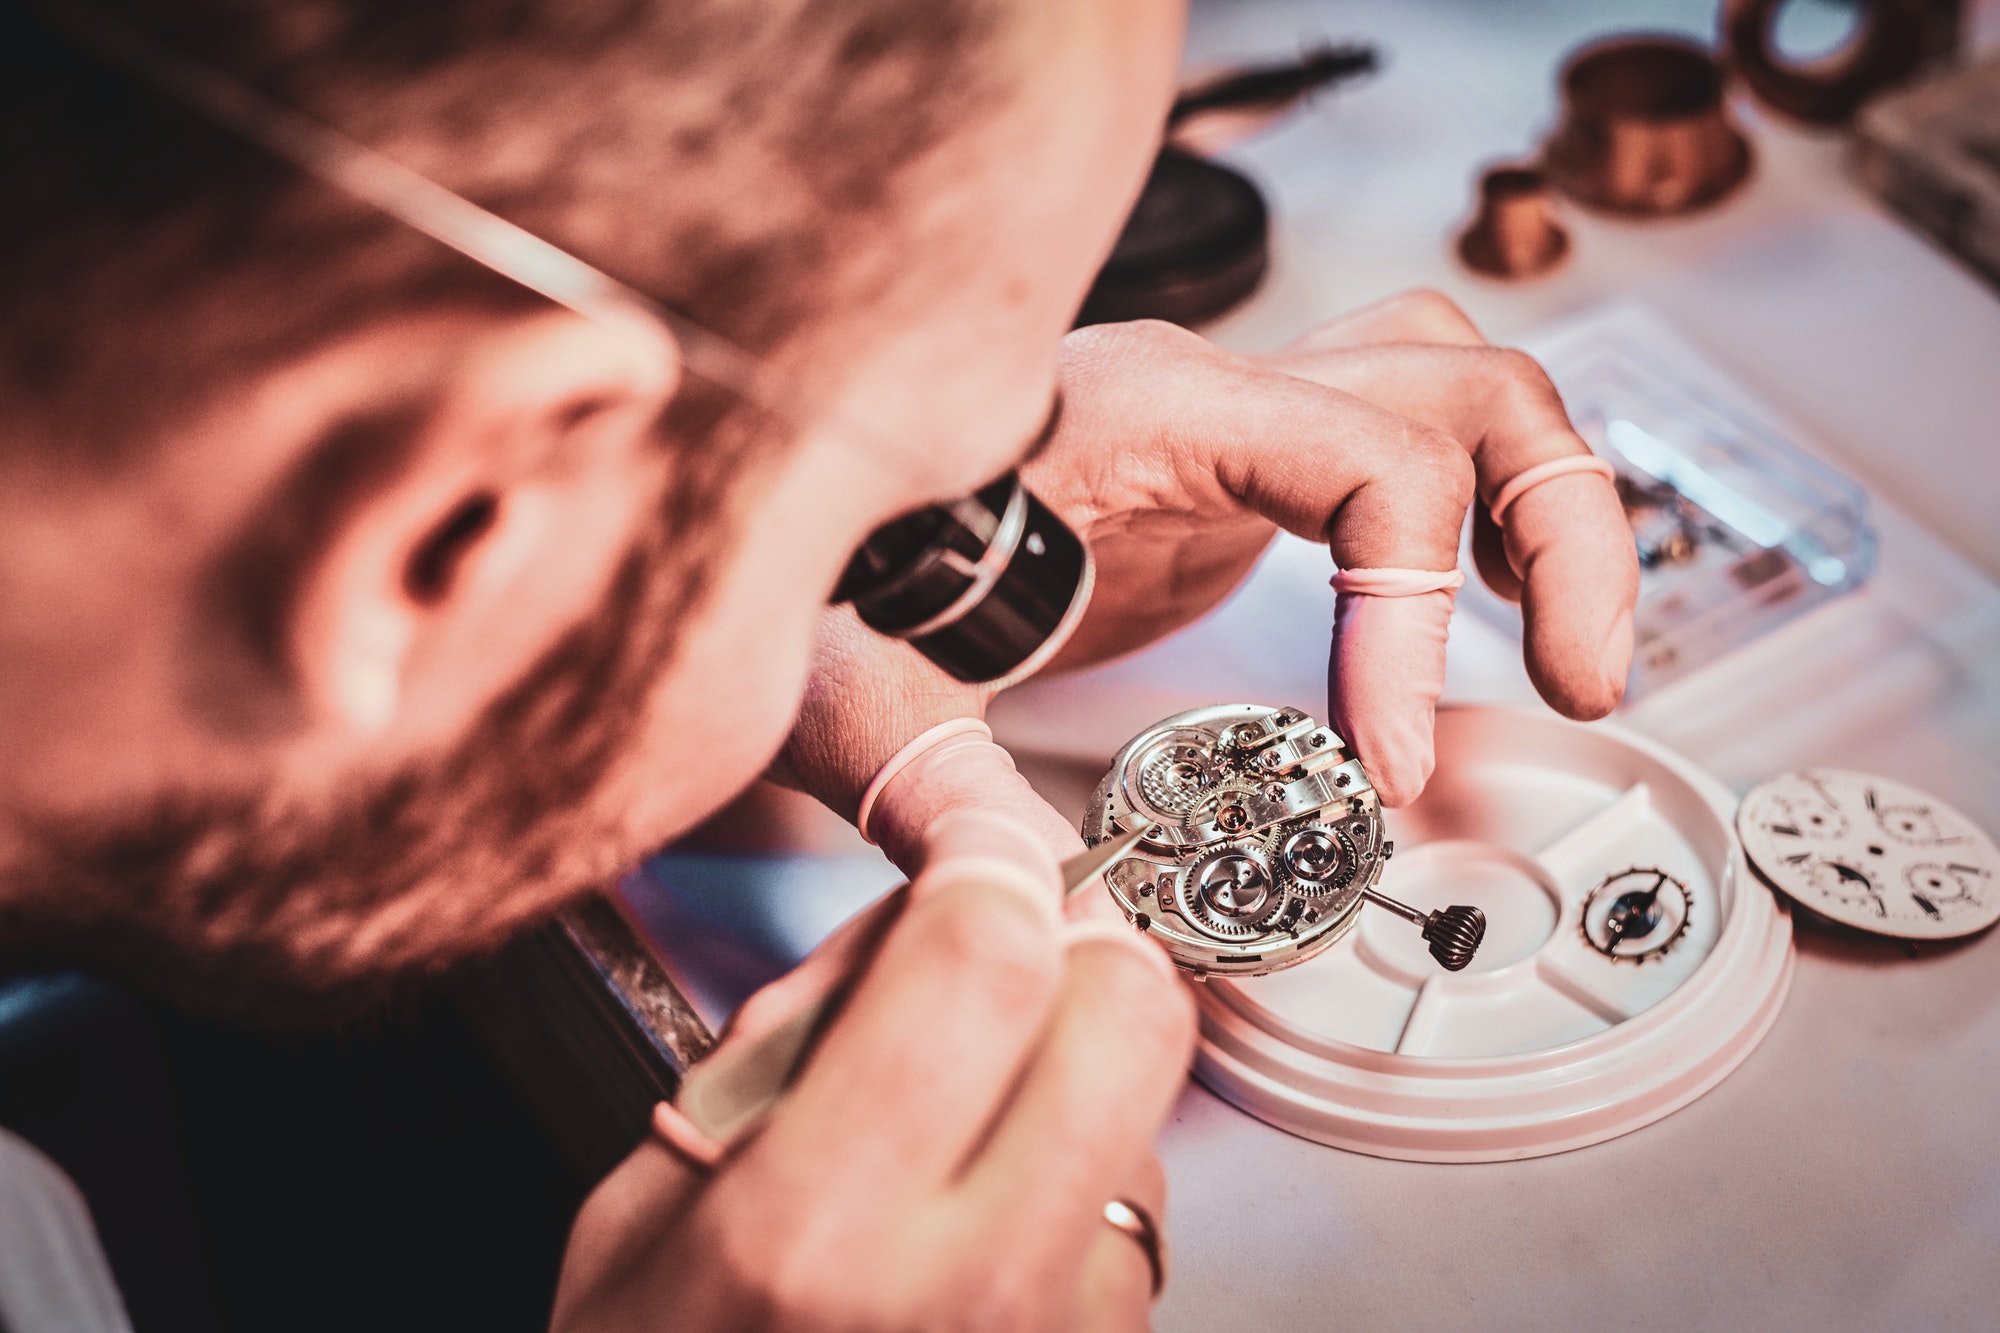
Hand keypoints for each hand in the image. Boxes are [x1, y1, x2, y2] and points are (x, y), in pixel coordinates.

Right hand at [552, 810, 1193, 1330]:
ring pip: (1151, 1116)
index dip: (990, 864)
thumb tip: (930, 902)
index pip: (984, 962)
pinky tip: (993, 1216)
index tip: (973, 852)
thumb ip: (796, 1028)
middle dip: (1083, 943)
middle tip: (1011, 947)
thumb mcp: (646, 1194)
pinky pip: (1140, 1223)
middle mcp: (964, 1292)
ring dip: (1081, 1074)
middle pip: (1130, 1017)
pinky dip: (1086, 1181)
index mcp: (811, 1228)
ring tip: (968, 1124)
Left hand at [780, 288, 1636, 849]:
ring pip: (1456, 383)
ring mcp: (1229, 414)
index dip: (1412, 619)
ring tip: (1575, 655)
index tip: (1390, 768)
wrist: (811, 515)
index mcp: (1142, 411)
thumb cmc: (824, 570)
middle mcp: (1207, 386)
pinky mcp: (1236, 464)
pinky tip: (1493, 611)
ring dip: (1548, 502)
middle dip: (1559, 530)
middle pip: (1462, 383)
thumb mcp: (858, 692)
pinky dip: (1481, 512)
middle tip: (1584, 687)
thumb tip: (1037, 920)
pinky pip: (1405, 439)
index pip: (1366, 464)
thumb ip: (937, 800)